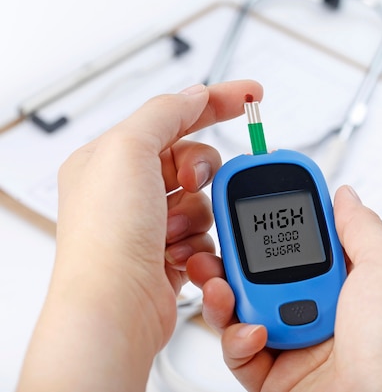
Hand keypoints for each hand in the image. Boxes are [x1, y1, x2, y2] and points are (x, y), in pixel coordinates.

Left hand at [17, 80, 262, 391]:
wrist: (116, 309)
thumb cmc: (106, 238)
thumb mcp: (128, 150)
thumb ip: (165, 114)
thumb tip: (195, 96)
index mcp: (110, 158)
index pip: (172, 116)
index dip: (215, 102)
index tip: (251, 97)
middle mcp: (128, 190)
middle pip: (192, 159)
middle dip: (201, 173)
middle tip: (190, 183)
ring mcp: (148, 224)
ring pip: (204, 200)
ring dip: (197, 215)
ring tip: (173, 232)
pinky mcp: (167, 253)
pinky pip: (205, 233)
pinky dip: (199, 242)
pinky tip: (178, 255)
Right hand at [188, 185, 381, 391]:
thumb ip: (360, 227)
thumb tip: (344, 195)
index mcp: (349, 281)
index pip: (304, 240)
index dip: (277, 219)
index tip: (251, 201)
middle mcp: (322, 309)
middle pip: (264, 273)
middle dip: (235, 256)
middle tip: (217, 243)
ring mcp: (297, 342)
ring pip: (244, 309)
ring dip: (225, 294)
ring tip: (221, 285)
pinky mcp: (275, 376)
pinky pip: (240, 351)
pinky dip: (237, 339)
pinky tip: (255, 333)